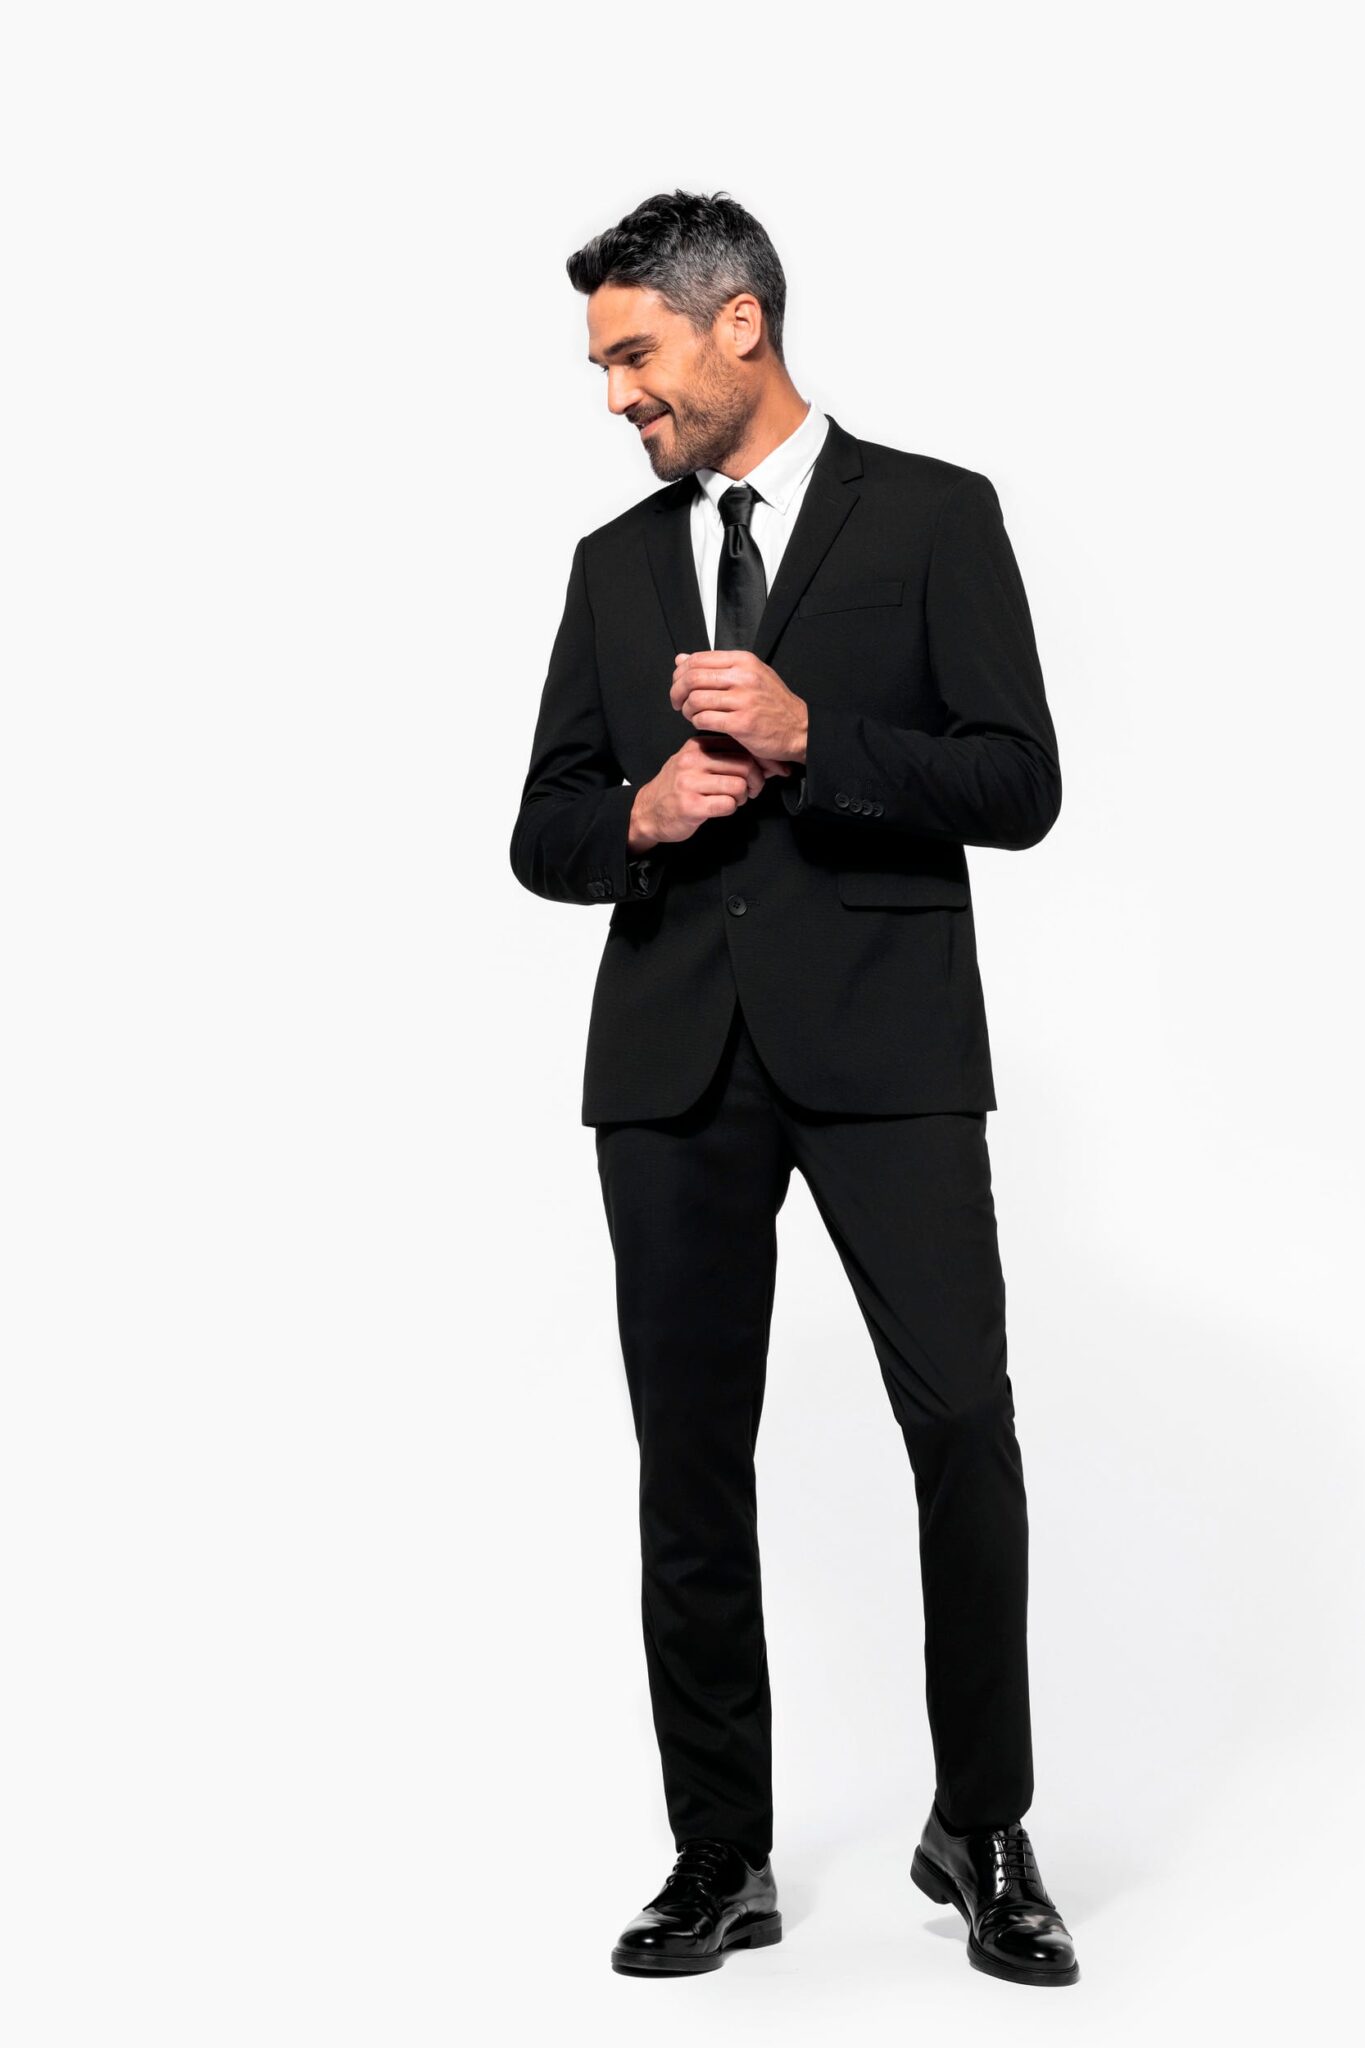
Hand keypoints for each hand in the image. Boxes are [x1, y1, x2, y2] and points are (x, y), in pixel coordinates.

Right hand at [629, 736, 774, 849]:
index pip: (739, 745)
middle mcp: (693, 760)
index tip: (770, 771)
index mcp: (697, 745)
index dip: (761, 760)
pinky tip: (722, 808)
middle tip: (752, 791)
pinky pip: (727, 804)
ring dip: (743, 797)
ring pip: (738, 785)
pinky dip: (731, 808)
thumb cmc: (678, 788)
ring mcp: (690, 783)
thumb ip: (727, 759)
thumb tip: (768, 762)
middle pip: (744, 764)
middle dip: (756, 781)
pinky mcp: (691, 805)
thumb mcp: (697, 764)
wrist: (648, 812)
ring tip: (734, 800)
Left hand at [671, 650, 808, 763]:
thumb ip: (715, 666)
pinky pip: (705, 719)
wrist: (799, 728)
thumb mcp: (749, 675)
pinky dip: (697, 722)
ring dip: (687, 710)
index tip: (678, 683)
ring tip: (692, 714)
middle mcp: (743, 677)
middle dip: (677, 692)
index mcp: (743, 661)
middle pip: (692, 678)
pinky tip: (703, 723)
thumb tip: (681, 659)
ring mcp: (743, 700)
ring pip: (696, 700)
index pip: (698, 659)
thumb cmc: (773, 703)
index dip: (681, 672)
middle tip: (677, 702)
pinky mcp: (741, 723)